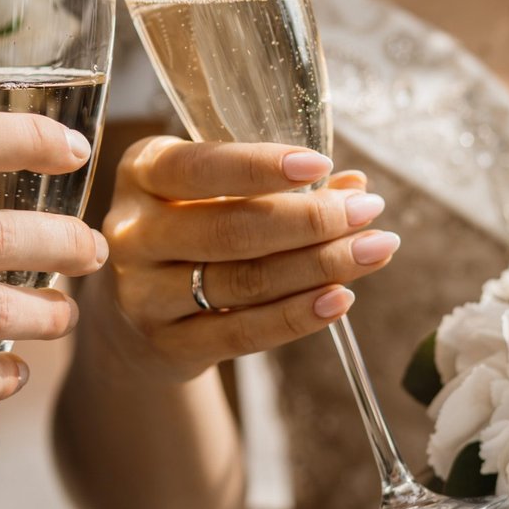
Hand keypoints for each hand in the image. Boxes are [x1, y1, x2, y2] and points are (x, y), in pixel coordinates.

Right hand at [96, 136, 397, 380]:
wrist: (135, 311)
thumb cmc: (188, 229)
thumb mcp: (212, 190)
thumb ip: (276, 184)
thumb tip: (354, 185)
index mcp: (142, 173)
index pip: (199, 167)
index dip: (260, 167)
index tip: (320, 165)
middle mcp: (134, 232)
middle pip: (230, 230)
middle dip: (310, 221)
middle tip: (367, 212)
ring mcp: (144, 294)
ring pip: (244, 281)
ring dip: (319, 266)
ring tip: (373, 249)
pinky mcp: (168, 344)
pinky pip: (242, 333)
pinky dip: (297, 316)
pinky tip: (340, 298)